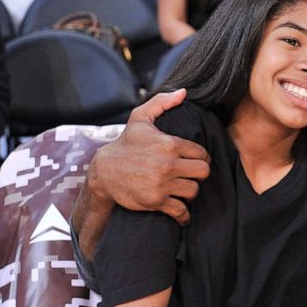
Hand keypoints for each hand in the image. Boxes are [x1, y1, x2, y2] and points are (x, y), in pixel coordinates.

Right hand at [89, 89, 209, 224]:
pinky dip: (183, 214)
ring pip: (194, 191)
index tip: (195, 161)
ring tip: (183, 188)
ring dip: (190, 191)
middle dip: (199, 174)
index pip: (201, 153)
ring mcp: (162, 184)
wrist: (104, 171)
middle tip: (191, 175)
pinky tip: (182, 212)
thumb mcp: (140, 119)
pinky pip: (181, 210)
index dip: (201, 157)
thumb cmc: (125, 144)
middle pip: (203, 172)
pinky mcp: (156, 201)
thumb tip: (184, 92)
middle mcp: (168, 164)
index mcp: (169, 144)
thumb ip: (162, 103)